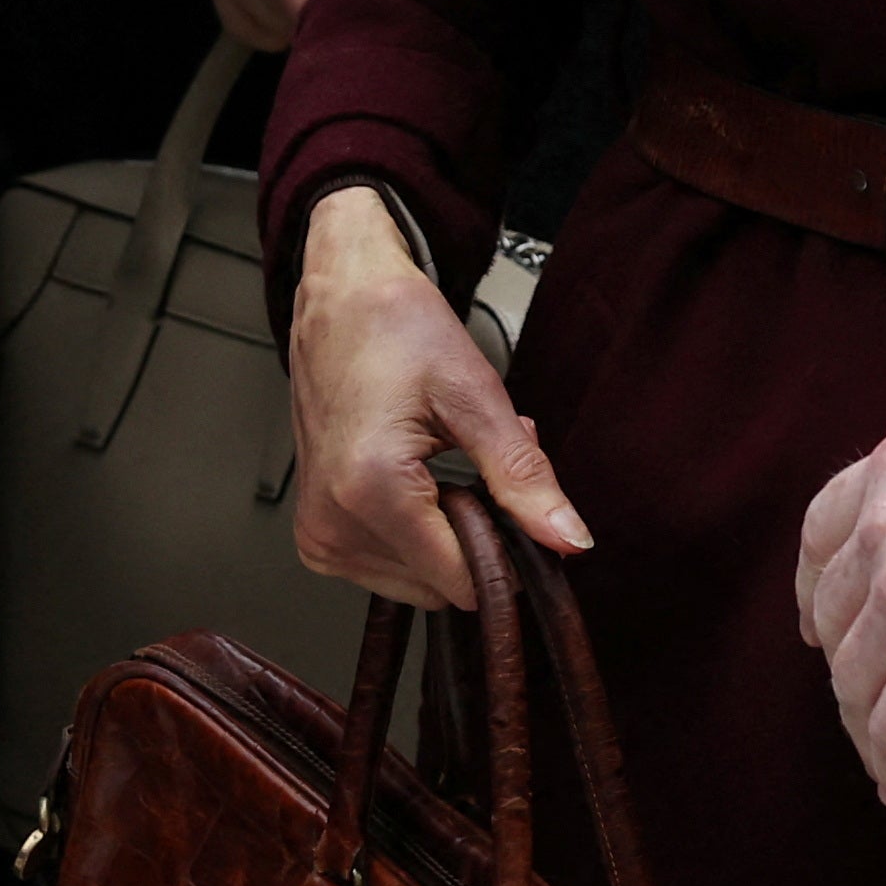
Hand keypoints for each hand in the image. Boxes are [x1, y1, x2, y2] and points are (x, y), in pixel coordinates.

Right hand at [286, 187, 587, 605]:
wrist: (341, 299)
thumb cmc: (395, 328)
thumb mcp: (476, 394)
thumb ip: (523, 475)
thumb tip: (568, 539)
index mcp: (371, 489)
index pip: (462, 580)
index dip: (507, 553)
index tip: (519, 505)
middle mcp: (334, 522)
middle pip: (441, 585)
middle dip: (478, 534)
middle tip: (478, 464)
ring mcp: (320, 534)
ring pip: (420, 581)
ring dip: (450, 532)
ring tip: (447, 462)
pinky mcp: (317, 533)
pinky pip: (391, 566)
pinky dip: (420, 531)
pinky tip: (423, 479)